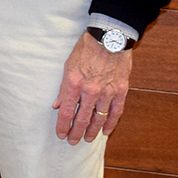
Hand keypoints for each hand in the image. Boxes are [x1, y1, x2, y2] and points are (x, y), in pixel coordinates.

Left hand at [52, 30, 131, 144]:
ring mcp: (107, 91)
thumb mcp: (68, 66)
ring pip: (99, 118)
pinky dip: (111, 123)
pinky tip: (105, 131)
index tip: (60, 134)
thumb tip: (57, 105)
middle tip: (72, 141)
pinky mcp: (121, 89)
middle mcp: (90, 90)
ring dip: (92, 131)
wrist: (109, 37)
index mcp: (74, 83)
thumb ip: (63, 89)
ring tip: (87, 139)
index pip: (66, 112)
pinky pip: (116, 112)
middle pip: (81, 119)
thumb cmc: (87, 49)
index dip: (62, 126)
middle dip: (76, 133)